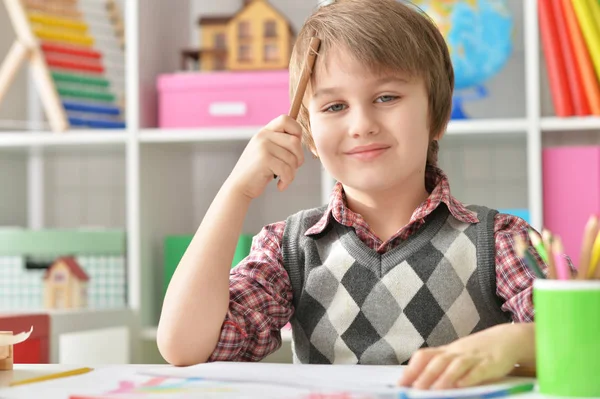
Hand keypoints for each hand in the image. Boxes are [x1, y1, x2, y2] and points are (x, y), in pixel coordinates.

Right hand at [226, 115, 304, 198]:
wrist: (240, 186)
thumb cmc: (257, 172)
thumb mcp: (267, 152)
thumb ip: (280, 143)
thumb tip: (300, 140)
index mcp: (265, 132)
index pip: (286, 119)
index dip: (297, 132)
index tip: (294, 148)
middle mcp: (263, 136)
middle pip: (295, 142)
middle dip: (299, 158)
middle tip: (292, 169)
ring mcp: (263, 146)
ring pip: (292, 158)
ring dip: (292, 173)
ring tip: (284, 179)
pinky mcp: (264, 159)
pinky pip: (286, 169)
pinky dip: (287, 180)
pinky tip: (280, 185)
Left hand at [398, 323, 533, 389]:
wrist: (507, 338)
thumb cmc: (477, 351)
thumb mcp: (456, 355)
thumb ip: (440, 366)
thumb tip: (417, 381)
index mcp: (447, 351)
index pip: (425, 356)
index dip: (412, 369)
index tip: (401, 383)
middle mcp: (458, 352)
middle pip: (438, 361)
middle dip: (426, 375)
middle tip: (415, 389)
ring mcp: (474, 357)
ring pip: (457, 365)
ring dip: (446, 377)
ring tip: (436, 389)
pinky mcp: (491, 363)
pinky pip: (480, 370)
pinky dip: (470, 377)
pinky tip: (463, 384)